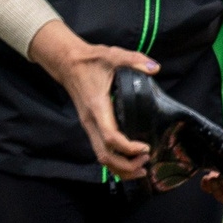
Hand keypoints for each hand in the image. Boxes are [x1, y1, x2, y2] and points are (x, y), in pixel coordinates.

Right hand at [28, 21, 156, 179]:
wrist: (67, 63)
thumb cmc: (90, 61)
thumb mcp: (112, 55)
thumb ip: (133, 60)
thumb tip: (154, 67)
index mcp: (97, 107)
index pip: (110, 138)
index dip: (128, 148)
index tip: (145, 148)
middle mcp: (91, 122)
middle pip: (105, 156)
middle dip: (126, 165)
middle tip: (146, 162)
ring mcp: (89, 126)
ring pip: (102, 158)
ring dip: (121, 168)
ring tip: (141, 167)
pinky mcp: (91, 127)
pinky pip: (101, 151)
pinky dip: (115, 162)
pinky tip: (130, 161)